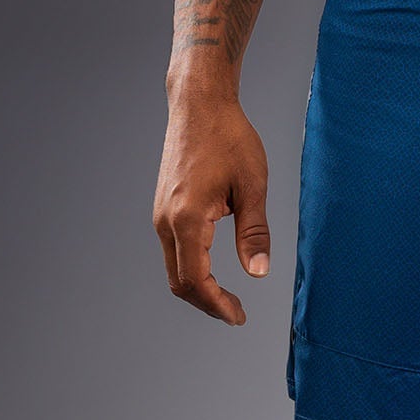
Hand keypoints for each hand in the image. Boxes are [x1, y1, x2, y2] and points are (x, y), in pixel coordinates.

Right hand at [153, 94, 270, 324]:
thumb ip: (254, 232)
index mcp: (187, 218)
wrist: (199, 103)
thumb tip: (258, 273)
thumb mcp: (252, 187)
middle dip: (207, 304)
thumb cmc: (229, 138)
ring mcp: (161, 215)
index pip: (196, 279)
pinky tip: (213, 273)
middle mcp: (166, 220)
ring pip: (174, 269)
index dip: (217, 304)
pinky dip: (191, 270)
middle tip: (237, 314)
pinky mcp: (164, 209)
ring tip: (228, 300)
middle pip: (180, 282)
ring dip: (199, 289)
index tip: (239, 316)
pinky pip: (174, 252)